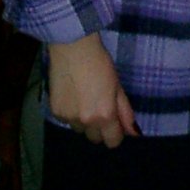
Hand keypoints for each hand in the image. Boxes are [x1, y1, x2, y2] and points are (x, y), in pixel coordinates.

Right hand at [47, 32, 139, 147]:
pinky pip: (67, 121)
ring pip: (80, 130)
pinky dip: (71, 113)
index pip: (113, 142)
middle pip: (95, 138)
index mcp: (104, 115)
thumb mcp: (118, 86)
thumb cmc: (101, 63)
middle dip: (99, 127)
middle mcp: (86, 121)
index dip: (115, 132)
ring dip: (84, 121)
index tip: (115, 121)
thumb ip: (126, 112)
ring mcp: (68, 118)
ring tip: (85, 98)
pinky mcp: (55, 111)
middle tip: (99, 106)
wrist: (73, 48)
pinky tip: (72, 95)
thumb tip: (134, 134)